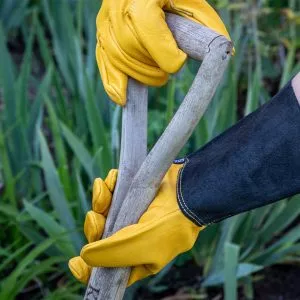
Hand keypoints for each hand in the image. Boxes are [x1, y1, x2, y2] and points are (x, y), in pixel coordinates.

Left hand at [68, 164, 203, 285]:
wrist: (188, 192)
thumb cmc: (168, 226)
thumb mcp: (138, 247)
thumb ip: (109, 255)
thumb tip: (84, 257)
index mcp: (136, 257)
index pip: (108, 268)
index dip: (90, 269)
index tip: (74, 262)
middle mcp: (132, 236)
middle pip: (101, 237)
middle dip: (94, 227)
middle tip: (94, 217)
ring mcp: (133, 213)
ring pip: (105, 211)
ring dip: (99, 201)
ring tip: (102, 190)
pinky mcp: (133, 194)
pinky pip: (113, 191)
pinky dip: (108, 185)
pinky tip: (109, 180)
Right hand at [96, 0, 230, 104]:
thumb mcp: (192, 2)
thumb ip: (207, 25)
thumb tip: (227, 53)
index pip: (149, 31)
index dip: (165, 54)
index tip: (179, 63)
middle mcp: (119, 9)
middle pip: (131, 48)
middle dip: (152, 68)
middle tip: (167, 73)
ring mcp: (106, 24)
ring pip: (118, 58)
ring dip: (139, 75)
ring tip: (156, 76)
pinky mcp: (102, 37)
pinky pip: (104, 64)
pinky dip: (112, 85)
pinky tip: (123, 99)